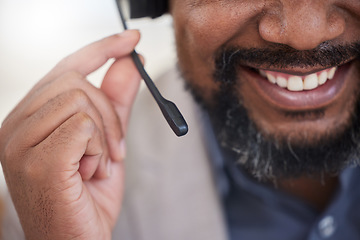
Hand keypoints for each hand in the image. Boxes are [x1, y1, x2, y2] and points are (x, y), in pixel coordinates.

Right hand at [0, 30, 140, 239]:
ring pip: (80, 100)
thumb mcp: (108, 140)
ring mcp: (19, 142)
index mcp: (31, 118)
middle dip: (110, 113)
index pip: (66, 68)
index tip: (131, 39)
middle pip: (75, 81)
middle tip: (117, 148)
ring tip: (98, 164)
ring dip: (105, 135)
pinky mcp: (35, 160)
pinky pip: (83, 126)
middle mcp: (16, 124)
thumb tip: (129, 62)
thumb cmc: (88, 195)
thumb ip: (116, 100)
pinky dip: (99, 149)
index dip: (101, 48)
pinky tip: (89, 172)